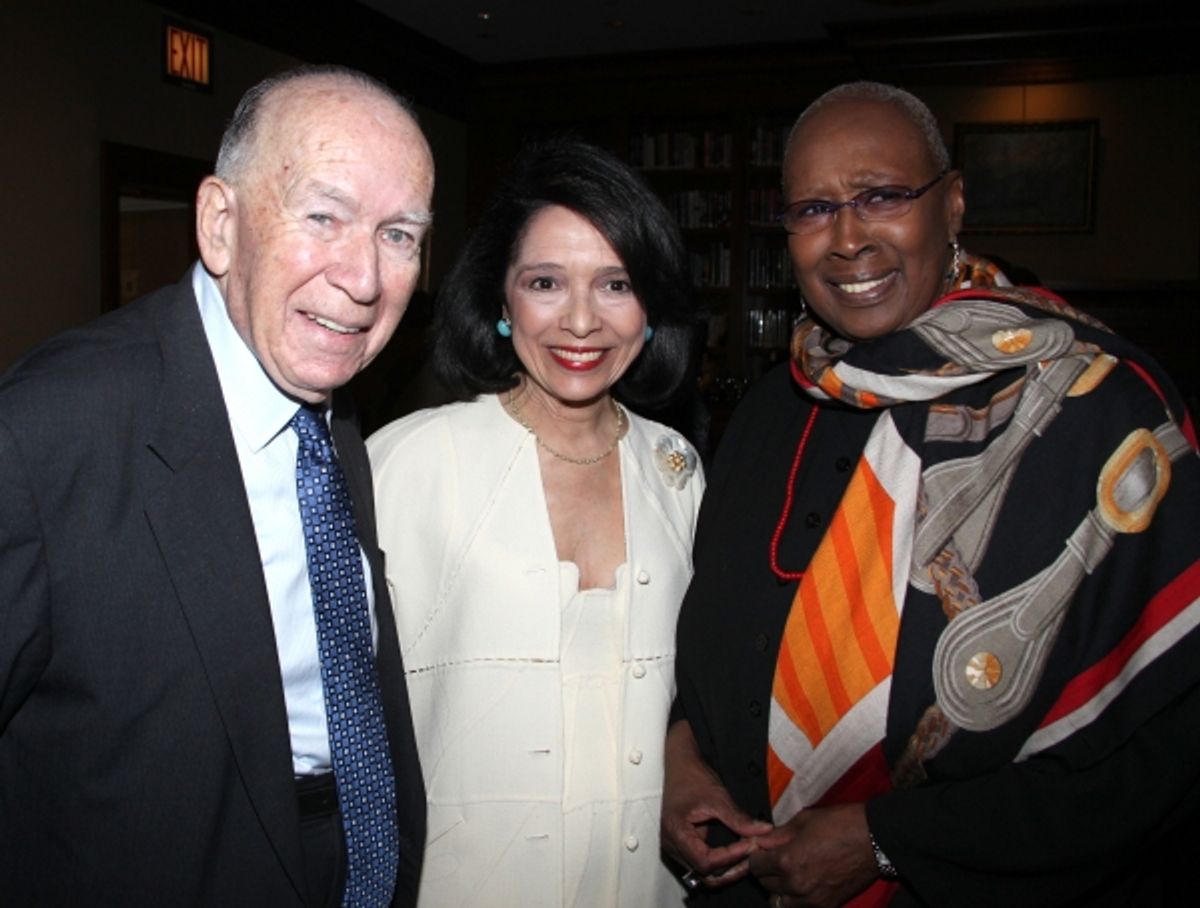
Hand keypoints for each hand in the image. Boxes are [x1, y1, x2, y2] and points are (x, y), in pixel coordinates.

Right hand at [661, 720, 772, 887]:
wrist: (679, 765)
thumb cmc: (692, 777)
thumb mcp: (717, 796)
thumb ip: (739, 818)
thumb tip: (764, 831)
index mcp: (676, 833)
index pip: (705, 862)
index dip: (730, 856)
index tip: (750, 844)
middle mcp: (672, 846)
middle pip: (705, 874)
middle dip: (732, 868)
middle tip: (754, 854)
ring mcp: (676, 848)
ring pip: (704, 873)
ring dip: (728, 868)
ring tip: (748, 854)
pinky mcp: (683, 846)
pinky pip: (702, 863)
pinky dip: (721, 862)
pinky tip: (737, 851)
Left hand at [748, 803, 877, 907]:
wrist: (876, 839)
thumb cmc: (841, 824)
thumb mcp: (804, 820)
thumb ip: (778, 835)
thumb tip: (760, 842)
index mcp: (788, 861)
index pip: (755, 866)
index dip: (758, 855)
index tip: (764, 849)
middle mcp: (797, 885)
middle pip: (765, 884)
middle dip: (767, 871)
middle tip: (777, 858)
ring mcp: (812, 899)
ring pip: (780, 901)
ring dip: (780, 888)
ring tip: (790, 873)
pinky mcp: (828, 906)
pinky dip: (797, 899)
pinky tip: (805, 883)